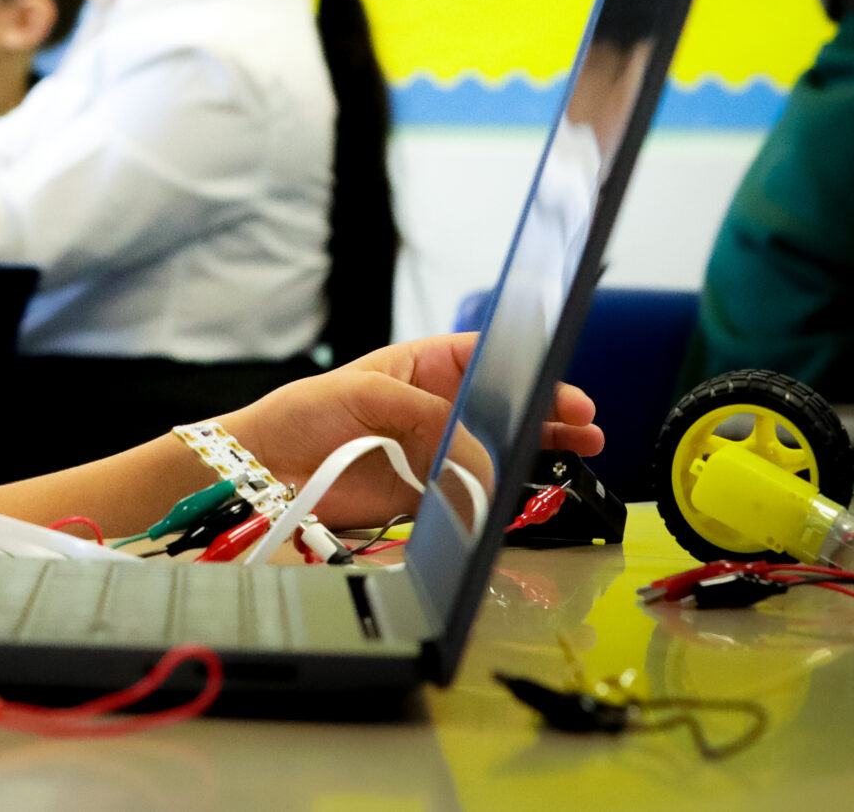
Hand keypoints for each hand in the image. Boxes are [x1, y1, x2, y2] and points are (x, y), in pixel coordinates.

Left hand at [223, 333, 601, 529]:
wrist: (268, 470)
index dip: (524, 370)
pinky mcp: (430, 494)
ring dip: (539, 450)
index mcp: (421, 369)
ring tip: (582, 450)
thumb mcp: (363, 394)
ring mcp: (436, 452)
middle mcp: (436, 410)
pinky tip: (529, 491)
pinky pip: (477, 492)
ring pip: (500, 449)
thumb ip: (422, 415)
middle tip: (586, 422)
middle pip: (504, 406)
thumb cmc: (303, 414)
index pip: (484, 359)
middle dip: (547, 411)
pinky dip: (504, 493)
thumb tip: (471, 449)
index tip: (559, 384)